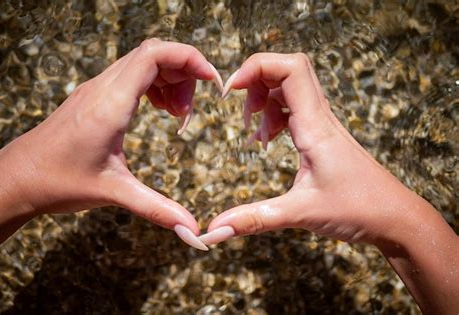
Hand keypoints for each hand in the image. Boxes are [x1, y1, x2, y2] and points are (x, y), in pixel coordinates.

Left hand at [0, 39, 222, 252]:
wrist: (18, 178)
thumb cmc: (58, 182)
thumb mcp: (114, 193)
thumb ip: (157, 209)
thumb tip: (192, 230)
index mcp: (110, 104)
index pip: (154, 55)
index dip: (189, 59)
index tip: (211, 81)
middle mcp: (102, 88)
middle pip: (153, 53)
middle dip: (184, 72)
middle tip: (191, 111)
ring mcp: (96, 89)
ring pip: (143, 62)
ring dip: (169, 80)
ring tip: (177, 115)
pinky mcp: (94, 96)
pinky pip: (132, 75)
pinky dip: (154, 85)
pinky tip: (159, 111)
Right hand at [204, 52, 414, 244]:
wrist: (395, 216)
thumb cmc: (358, 210)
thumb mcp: (300, 213)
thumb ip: (254, 218)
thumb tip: (214, 230)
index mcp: (315, 126)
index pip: (289, 68)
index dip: (256, 68)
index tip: (230, 91)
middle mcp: (320, 117)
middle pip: (287, 69)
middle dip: (256, 80)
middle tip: (241, 112)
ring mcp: (323, 124)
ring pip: (290, 86)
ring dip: (264, 98)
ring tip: (253, 132)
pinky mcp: (322, 134)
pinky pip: (294, 107)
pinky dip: (274, 114)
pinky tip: (267, 140)